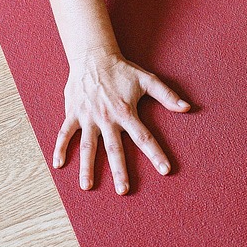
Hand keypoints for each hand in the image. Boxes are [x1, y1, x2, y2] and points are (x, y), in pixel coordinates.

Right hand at [52, 52, 190, 194]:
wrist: (93, 55)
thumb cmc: (122, 69)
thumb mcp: (147, 80)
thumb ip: (166, 95)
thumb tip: (187, 108)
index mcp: (126, 112)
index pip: (144, 137)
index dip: (156, 154)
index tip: (165, 170)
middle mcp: (107, 118)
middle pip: (114, 148)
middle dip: (119, 170)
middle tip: (123, 190)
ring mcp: (88, 117)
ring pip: (88, 146)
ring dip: (87, 166)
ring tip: (87, 186)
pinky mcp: (73, 113)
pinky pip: (64, 133)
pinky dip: (60, 148)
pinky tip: (58, 164)